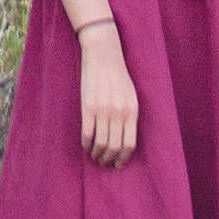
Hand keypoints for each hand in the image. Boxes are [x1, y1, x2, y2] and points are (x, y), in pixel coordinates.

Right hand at [75, 25, 137, 168]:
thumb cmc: (118, 75)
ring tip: (94, 155)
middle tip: (104, 162)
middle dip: (108, 159)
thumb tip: (124, 140)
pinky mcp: (88, 106)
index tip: (117, 164)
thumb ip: (129, 116)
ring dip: (96, 154)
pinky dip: (86, 143)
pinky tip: (85, 145)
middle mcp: (119, 112)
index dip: (123, 158)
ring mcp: (103, 110)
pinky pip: (87, 133)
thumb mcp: (131, 95)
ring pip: (100, 143)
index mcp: (132, 110)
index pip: (129, 144)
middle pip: (114, 147)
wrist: (103, 54)